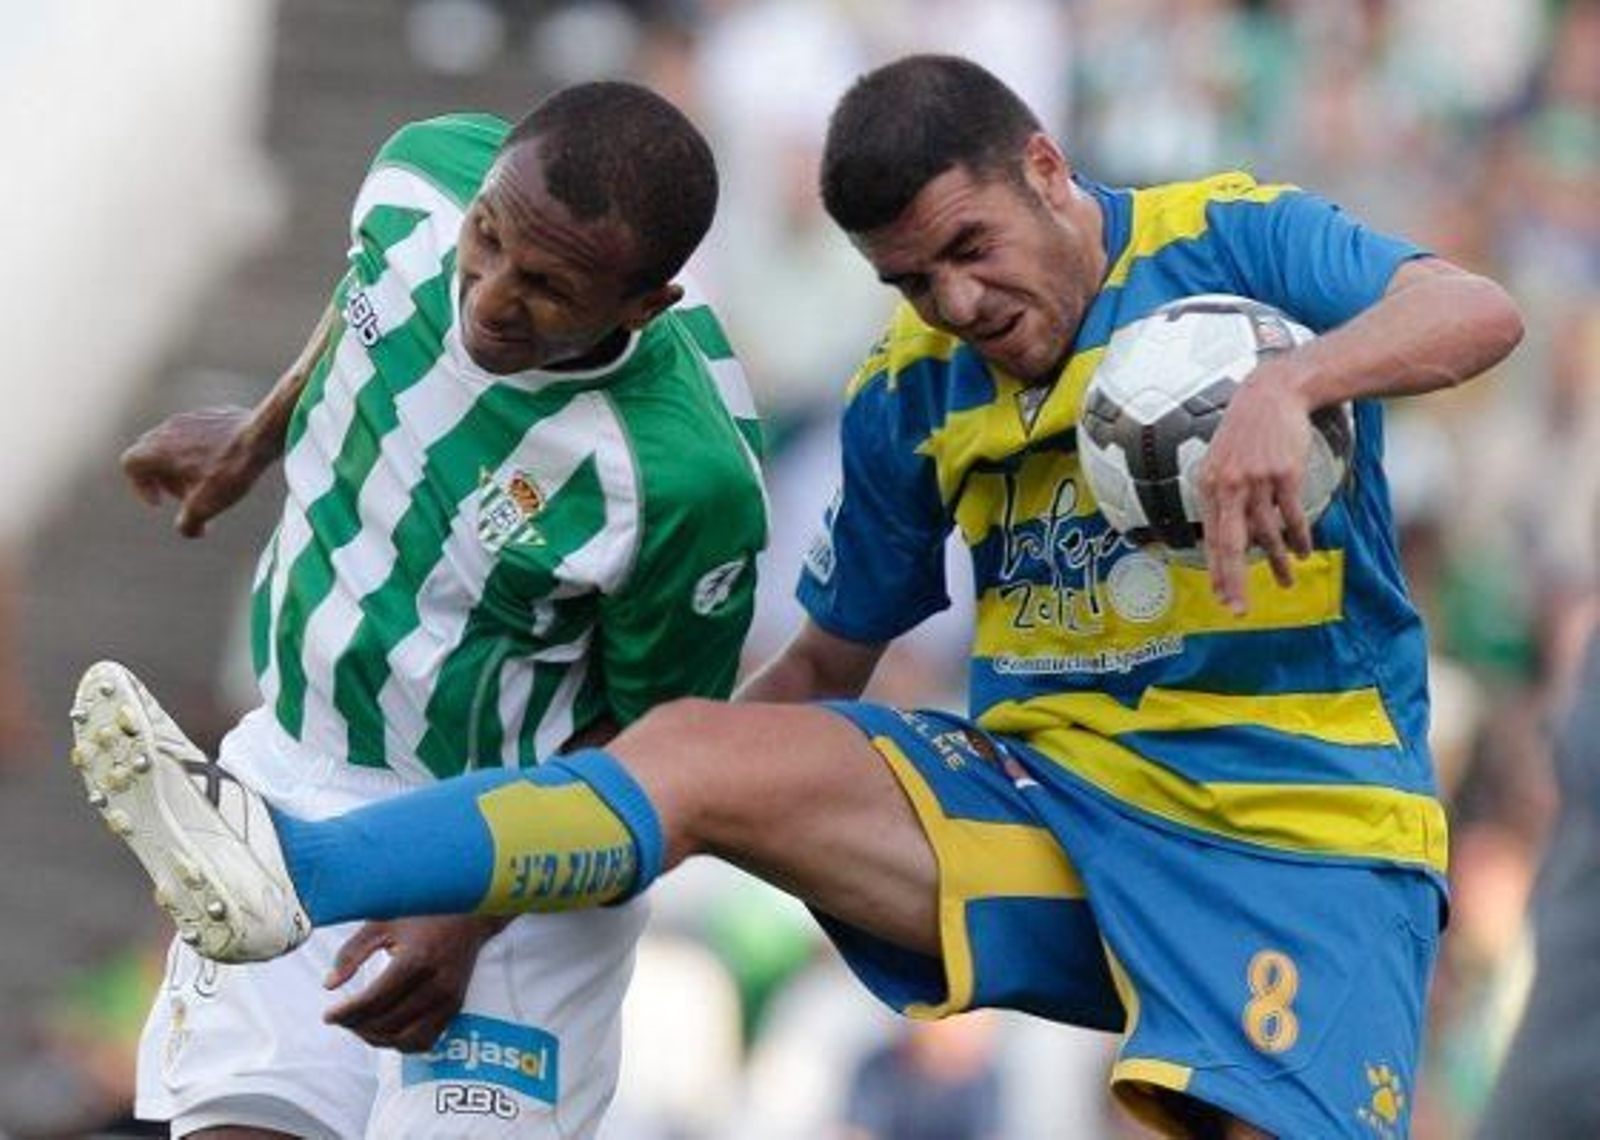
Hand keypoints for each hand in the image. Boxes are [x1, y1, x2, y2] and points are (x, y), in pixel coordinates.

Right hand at [121, 407, 268, 536]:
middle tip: (187, 495)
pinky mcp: (214, 414)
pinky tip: (227, 464)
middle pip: (151, 454)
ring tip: (209, 482)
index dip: (140, 487)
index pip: (130, 464)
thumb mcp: (205, 506)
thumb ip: (187, 524)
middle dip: (164, 479)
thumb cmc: (230, 469)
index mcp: (158, 448)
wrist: (264, 435)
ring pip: (176, 442)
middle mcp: (169, 428)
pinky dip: (203, 452)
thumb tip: (189, 530)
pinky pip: (199, 434)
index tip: (162, 502)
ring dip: (184, 465)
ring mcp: (192, 418)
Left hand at [323, 916, 506, 1052]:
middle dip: (356, 1025)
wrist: (470, 915)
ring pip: (404, 1039)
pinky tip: (386, 1029)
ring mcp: (449, 999)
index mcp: (416, 959)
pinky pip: (424, 1041)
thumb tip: (329, 985)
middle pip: (386, 1022)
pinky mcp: (455, 1007)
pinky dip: (400, 1043)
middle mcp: (436, 984)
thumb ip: (352, 952)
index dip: (346, 1013)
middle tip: (340, 1017)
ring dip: (376, 1038)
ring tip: (359, 1024)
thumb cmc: (422, 914)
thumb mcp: (383, 922)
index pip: (374, 1000)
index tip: (328, 1015)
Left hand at [1196, 365, 1314, 613]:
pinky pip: (1292, 516)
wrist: (1272, 393)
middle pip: (1230, 544)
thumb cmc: (1246, 434)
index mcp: (1208, 485)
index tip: (1222, 599)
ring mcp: (1256, 479)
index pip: (1210, 539)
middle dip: (1234, 581)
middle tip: (1238, 610)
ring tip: (1287, 581)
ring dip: (1278, 561)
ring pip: (1266, 533)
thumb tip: (1227, 539)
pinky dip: (1299, 537)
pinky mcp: (1284, 473)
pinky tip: (1303, 551)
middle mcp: (1228, 485)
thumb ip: (1221, 498)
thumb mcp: (1222, 462)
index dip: (1217, 572)